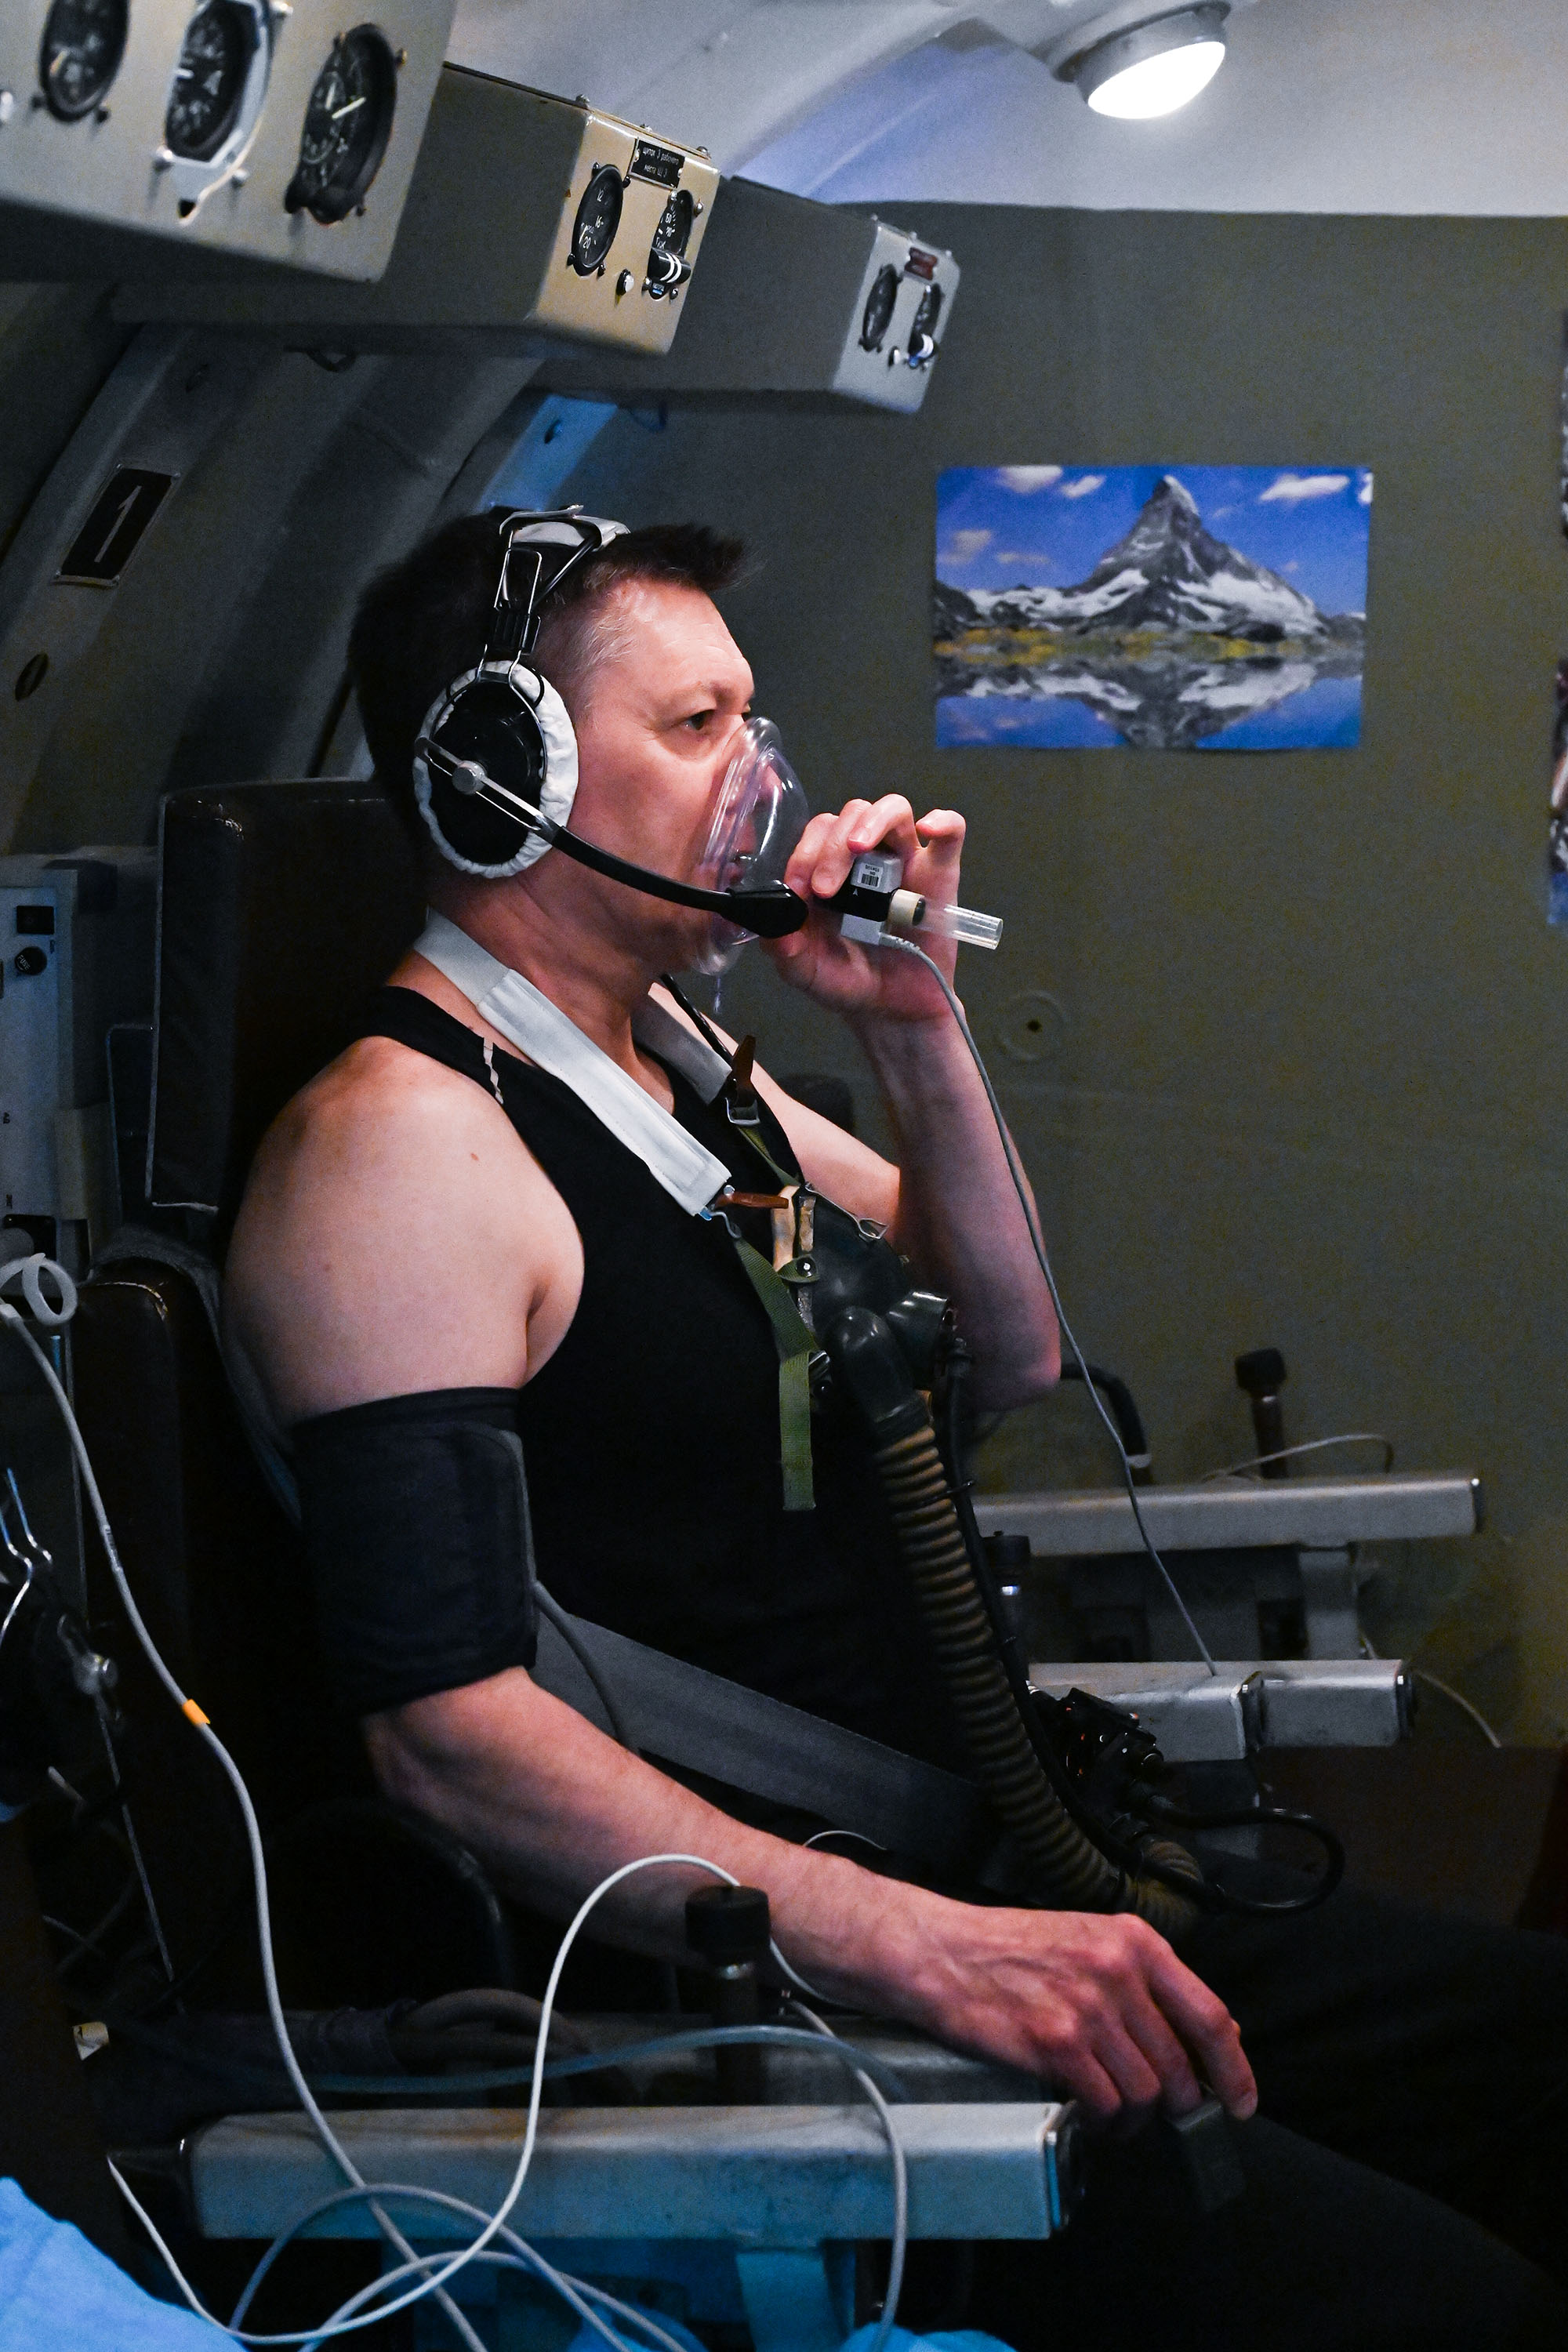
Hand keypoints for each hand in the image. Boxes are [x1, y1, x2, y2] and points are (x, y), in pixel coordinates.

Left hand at [764, 795, 965, 1024]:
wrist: (891, 1011)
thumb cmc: (848, 982)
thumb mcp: (803, 969)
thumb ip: (783, 947)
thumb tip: (774, 921)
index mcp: (829, 869)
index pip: (817, 834)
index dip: (803, 853)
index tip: (797, 889)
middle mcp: (866, 858)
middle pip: (851, 815)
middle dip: (831, 845)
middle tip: (824, 888)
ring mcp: (905, 862)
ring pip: (893, 810)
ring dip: (872, 822)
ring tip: (858, 848)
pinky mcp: (941, 875)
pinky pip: (951, 832)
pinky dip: (943, 822)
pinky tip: (927, 827)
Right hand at [871, 1897, 1256, 2129]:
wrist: (941, 1952)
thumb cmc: (1009, 1948)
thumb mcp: (1087, 1940)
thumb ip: (1143, 1981)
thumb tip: (1205, 2035)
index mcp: (1134, 1942)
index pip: (1210, 2015)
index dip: (1234, 2069)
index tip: (1241, 2100)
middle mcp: (1118, 1972)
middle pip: (1180, 2065)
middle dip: (1178, 2103)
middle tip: (1161, 2113)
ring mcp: (1088, 2009)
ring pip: (1146, 2092)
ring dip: (1136, 2117)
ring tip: (1117, 2114)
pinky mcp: (1055, 2044)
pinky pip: (1105, 2104)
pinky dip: (1104, 2122)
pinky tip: (1091, 2116)